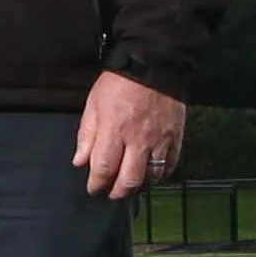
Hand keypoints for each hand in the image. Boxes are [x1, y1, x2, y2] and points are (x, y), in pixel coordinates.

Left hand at [74, 72, 185, 200]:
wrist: (153, 63)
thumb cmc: (119, 81)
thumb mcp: (94, 104)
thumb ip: (87, 135)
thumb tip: (80, 161)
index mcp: (114, 129)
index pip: (104, 168)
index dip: (96, 184)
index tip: (93, 187)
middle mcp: (138, 139)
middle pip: (129, 180)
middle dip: (117, 192)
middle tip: (111, 193)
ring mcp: (160, 140)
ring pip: (151, 177)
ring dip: (138, 187)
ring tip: (130, 186)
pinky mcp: (175, 137)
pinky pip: (170, 166)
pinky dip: (159, 176)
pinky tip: (151, 176)